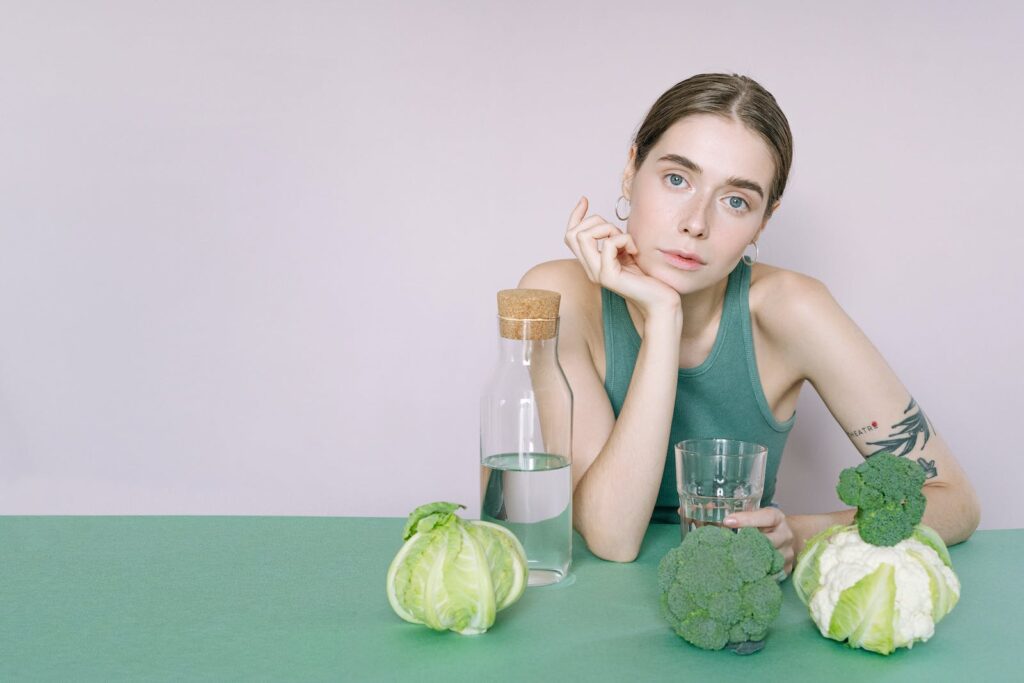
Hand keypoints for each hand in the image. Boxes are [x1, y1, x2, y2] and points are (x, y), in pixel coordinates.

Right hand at [564, 196, 679, 319]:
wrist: (661, 301)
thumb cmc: (648, 277)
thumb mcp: (626, 252)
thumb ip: (614, 240)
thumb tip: (605, 222)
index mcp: (592, 263)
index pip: (571, 236)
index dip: (575, 215)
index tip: (584, 200)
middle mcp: (590, 268)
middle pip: (574, 233)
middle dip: (596, 221)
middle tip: (618, 231)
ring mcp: (597, 273)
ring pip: (585, 236)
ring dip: (609, 229)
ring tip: (627, 241)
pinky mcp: (608, 276)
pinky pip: (608, 244)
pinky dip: (624, 239)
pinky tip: (635, 250)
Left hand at [724, 507, 795, 575]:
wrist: (787, 538)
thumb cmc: (765, 525)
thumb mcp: (756, 514)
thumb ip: (737, 513)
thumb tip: (707, 507)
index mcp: (777, 518)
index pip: (766, 517)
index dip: (746, 519)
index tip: (727, 521)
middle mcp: (785, 535)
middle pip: (768, 541)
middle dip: (746, 545)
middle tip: (725, 547)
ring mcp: (787, 554)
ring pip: (768, 560)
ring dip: (749, 562)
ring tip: (730, 563)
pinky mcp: (785, 569)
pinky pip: (771, 575)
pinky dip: (756, 575)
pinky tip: (742, 575)